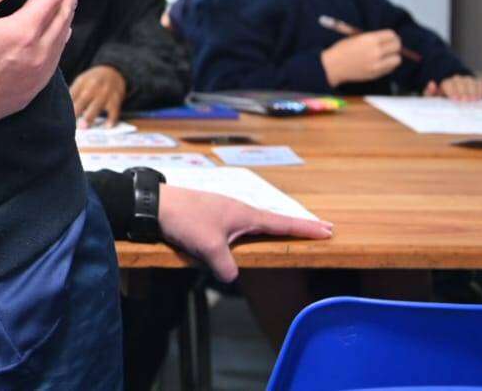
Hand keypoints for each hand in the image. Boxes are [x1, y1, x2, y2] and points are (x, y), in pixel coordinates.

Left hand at [70, 65, 126, 127]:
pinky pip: (114, 110)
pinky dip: (112, 119)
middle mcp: (94, 85)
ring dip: (90, 116)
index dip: (66, 105)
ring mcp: (105, 92)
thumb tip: (64, 110)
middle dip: (76, 111)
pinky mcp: (116, 98)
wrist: (113, 72)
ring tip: (83, 127)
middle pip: (83, 99)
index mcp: (82, 81)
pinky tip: (107, 127)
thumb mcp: (82, 81)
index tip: (62, 116)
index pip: (72, 94)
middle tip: (70, 123)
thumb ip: (74, 93)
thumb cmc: (92, 81)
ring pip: (97, 105)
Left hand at [158, 184, 333, 281]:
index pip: (282, 223)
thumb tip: (232, 277)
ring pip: (256, 222)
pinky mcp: (210, 215)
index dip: (305, 228)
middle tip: (320, 229)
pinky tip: (251, 233)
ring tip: (291, 232)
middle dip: (296, 226)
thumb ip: (226, 266)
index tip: (328, 230)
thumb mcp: (208, 248)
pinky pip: (239, 225)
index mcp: (244, 214)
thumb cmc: (184, 220)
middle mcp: (238, 209)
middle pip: (274, 220)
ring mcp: (224, 210)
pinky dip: (253, 229)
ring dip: (275, 227)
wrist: (154, 203)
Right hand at [320, 29, 401, 85]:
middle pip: (396, 46)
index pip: (391, 35)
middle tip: (391, 46)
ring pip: (396, 59)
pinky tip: (381, 63)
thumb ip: (372, 38)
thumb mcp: (355, 38)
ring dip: (393, 56)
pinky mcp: (376, 73)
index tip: (390, 38)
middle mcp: (375, 51)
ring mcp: (377, 64)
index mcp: (369, 39)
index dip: (392, 36)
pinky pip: (390, 68)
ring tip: (386, 56)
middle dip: (395, 45)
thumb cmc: (341, 50)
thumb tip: (388, 38)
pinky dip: (388, 65)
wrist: (332, 66)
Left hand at [426, 74, 481, 101]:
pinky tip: (479, 98)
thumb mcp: (434, 98)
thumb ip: (430, 92)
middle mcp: (456, 80)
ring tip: (473, 100)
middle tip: (465, 101)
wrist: (455, 100)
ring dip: (472, 91)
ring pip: (470, 81)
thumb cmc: (443, 100)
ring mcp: (467, 81)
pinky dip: (480, 89)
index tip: (455, 99)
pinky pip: (479, 83)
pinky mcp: (476, 84)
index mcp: (445, 83)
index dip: (452, 91)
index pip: (448, 84)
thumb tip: (432, 83)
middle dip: (463, 91)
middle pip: (460, 82)